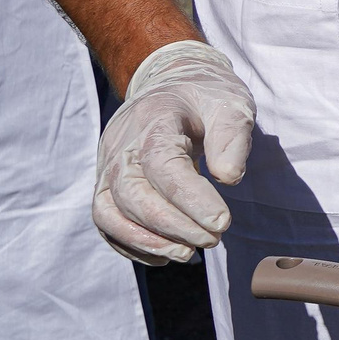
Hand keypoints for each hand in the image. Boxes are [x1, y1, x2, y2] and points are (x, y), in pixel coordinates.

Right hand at [94, 40, 254, 264]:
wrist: (171, 86)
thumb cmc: (206, 98)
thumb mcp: (231, 104)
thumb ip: (232, 137)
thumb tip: (229, 177)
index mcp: (154, 119)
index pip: (163, 166)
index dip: (191, 199)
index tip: (222, 222)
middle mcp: (121, 145)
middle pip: (131, 194)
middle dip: (172, 225)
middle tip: (213, 239)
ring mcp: (107, 166)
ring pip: (110, 213)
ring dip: (148, 240)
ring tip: (188, 253)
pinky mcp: (105, 185)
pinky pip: (107, 222)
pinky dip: (133, 243)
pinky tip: (168, 252)